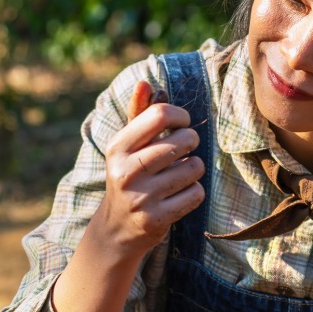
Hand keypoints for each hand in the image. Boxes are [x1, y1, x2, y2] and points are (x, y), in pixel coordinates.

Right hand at [91, 80, 204, 257]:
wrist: (116, 229)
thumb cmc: (129, 176)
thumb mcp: (127, 146)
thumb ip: (139, 114)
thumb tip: (145, 82)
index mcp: (118, 147)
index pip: (160, 114)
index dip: (180, 116)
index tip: (181, 124)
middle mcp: (126, 171)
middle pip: (183, 141)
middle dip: (191, 142)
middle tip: (184, 149)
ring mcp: (141, 197)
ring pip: (193, 168)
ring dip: (194, 169)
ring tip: (181, 173)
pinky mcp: (157, 219)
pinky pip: (195, 194)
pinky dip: (194, 192)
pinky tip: (180, 194)